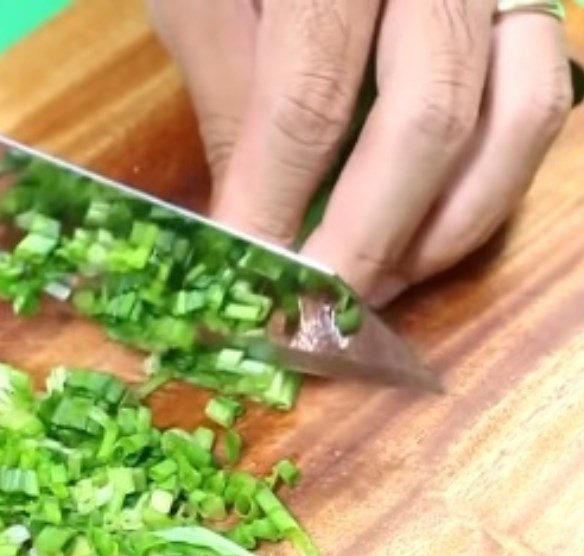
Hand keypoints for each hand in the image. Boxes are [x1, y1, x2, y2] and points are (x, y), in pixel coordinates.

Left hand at [149, 1, 572, 305]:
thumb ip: (232, 100)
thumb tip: (253, 224)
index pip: (309, 98)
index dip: (277, 206)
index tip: (250, 284)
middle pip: (427, 117)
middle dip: (365, 239)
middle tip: (317, 307)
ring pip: (515, 119)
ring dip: (440, 229)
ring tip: (373, 284)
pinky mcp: (524, 3)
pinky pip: (542, 106)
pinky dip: (488, 187)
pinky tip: (425, 232)